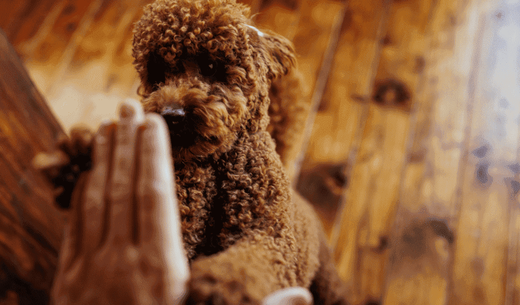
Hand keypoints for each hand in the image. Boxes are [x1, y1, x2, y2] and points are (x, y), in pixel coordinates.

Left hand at [51, 99, 188, 304]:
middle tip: (127, 107)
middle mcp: (121, 265)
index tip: (153, 123)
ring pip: (95, 203)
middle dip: (125, 144)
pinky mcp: (67, 287)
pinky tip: (87, 177)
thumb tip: (303, 299)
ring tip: (107, 128)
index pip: (155, 195)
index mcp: (161, 273)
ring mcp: (88, 275)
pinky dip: (80, 197)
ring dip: (102, 162)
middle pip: (122, 189)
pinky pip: (73, 230)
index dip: (153, 155)